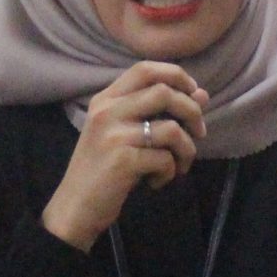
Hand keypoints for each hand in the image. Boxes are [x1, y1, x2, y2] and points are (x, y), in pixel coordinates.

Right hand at [41, 62, 209, 250]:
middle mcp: (107, 111)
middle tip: (198, 133)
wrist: (75, 207)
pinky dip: (170, 172)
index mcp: (105, 99)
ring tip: (178, 165)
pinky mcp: (122, 161)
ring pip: (171, 129)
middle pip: (164, 92)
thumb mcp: (125, 134)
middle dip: (192, 111)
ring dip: (186, 149)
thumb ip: (159, 112)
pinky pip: (165, 159)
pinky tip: (157, 181)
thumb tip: (202, 94)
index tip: (193, 94)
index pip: (145, 69)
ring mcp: (113, 135)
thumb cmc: (103, 169)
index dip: (177, 76)